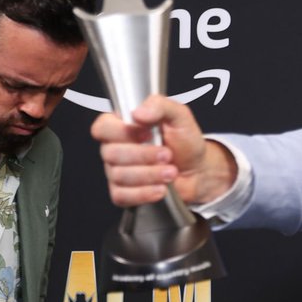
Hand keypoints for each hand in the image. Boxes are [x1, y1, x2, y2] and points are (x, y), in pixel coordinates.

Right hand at [90, 94, 236, 206]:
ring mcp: (116, 171)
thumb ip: (160, 105)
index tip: (147, 134)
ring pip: (119, 176)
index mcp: (123, 126)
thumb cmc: (185, 142)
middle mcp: (115, 148)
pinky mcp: (124, 192)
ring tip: (171, 171)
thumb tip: (138, 112)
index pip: (102, 128)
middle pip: (111, 154)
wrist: (199, 170)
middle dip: (144, 156)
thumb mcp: (179, 116)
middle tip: (167, 155)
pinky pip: (121, 196)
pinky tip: (161, 189)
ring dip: (150, 175)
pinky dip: (144, 193)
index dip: (122, 132)